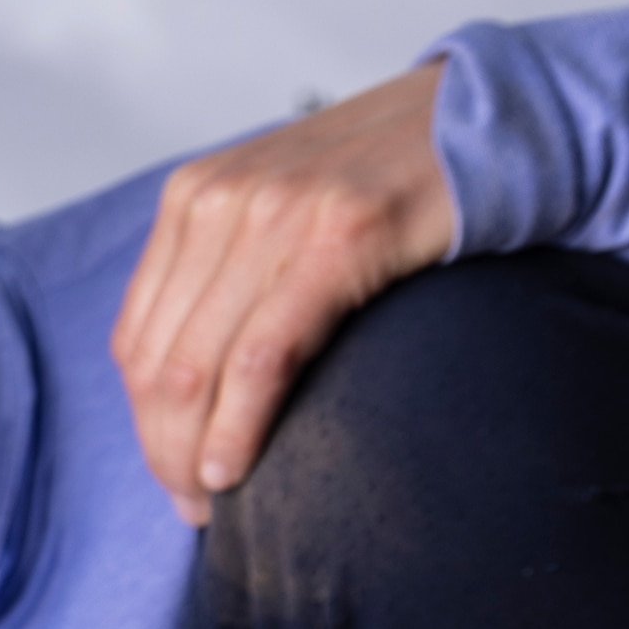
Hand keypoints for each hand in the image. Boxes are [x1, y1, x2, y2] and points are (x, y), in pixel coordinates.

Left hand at [112, 60, 456, 523]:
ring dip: (193, 453)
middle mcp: (218, 201)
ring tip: (211, 502)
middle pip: (156, 362)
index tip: (175, 474)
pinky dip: (239, 425)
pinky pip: (262, 356)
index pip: (136, 338)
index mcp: (192, 198)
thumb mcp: (285, 216)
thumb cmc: (392, 186)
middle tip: (191, 506)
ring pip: (195, 366)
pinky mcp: (337, 238)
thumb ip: (232, 278)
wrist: (491, 122)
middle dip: (164, 450)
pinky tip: (234, 471)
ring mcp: (273, 215)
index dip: (145, 422)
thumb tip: (195, 387)